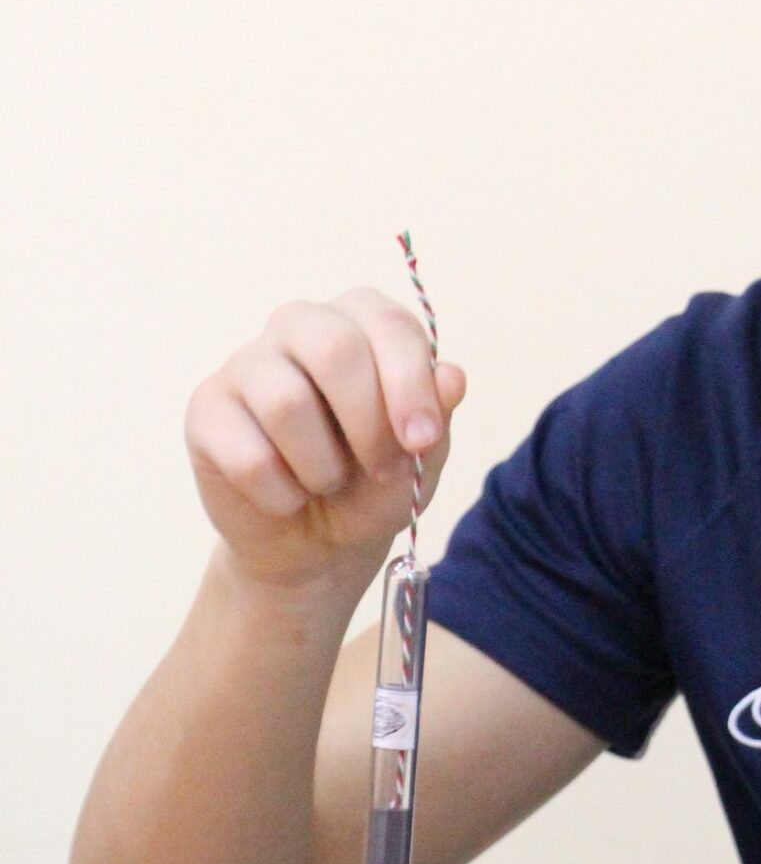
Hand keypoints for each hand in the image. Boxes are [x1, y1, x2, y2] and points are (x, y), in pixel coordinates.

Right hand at [185, 288, 468, 592]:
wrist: (315, 544)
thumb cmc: (373, 484)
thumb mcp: (420, 457)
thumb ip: (437, 415)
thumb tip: (451, 377)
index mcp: (360, 319)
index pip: (390, 324)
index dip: (411, 385)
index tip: (423, 441)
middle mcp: (300, 325)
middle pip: (334, 347)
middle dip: (368, 421)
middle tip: (381, 468)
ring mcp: (246, 363)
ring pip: (286, 403)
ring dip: (322, 466)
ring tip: (326, 482)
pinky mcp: (206, 408)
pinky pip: (247, 455)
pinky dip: (282, 494)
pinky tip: (286, 496)